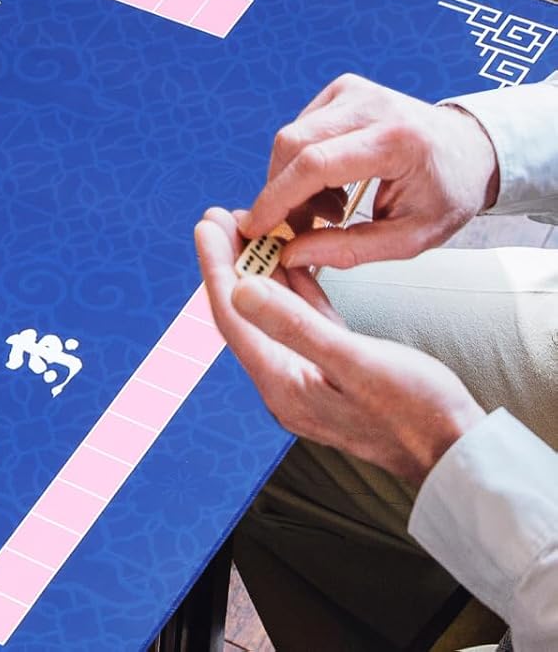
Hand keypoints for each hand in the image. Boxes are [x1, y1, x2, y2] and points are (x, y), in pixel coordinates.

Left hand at [195, 209, 484, 483]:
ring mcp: (310, 375)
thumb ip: (296, 326)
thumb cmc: (417, 413)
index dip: (216, 267)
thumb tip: (240, 289)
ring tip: (253, 226)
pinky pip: (303, 319)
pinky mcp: (336, 368)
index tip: (208, 223)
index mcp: (283, 386)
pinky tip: (292, 258)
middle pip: (246, 311)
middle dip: (231, 262)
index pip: (234, 316)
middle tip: (222, 215)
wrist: (461, 453)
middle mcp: (287, 382)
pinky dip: (295, 287)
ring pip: (274, 311)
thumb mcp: (355, 363)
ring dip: (261, 270)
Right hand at [241, 74, 500, 271]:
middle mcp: (370, 105)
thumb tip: (293, 253)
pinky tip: (333, 184)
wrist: (469, 148)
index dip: (278, 197)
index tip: (256, 227)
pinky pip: (301, 128)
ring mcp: (353, 90)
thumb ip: (351, 249)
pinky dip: (303, 163)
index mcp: (396, 141)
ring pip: (291, 136)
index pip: (316, 163)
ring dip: (293, 180)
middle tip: (300, 228)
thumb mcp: (413, 238)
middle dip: (282, 192)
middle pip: (293, 143)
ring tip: (330, 210)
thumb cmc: (447, 195)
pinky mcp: (342, 89)